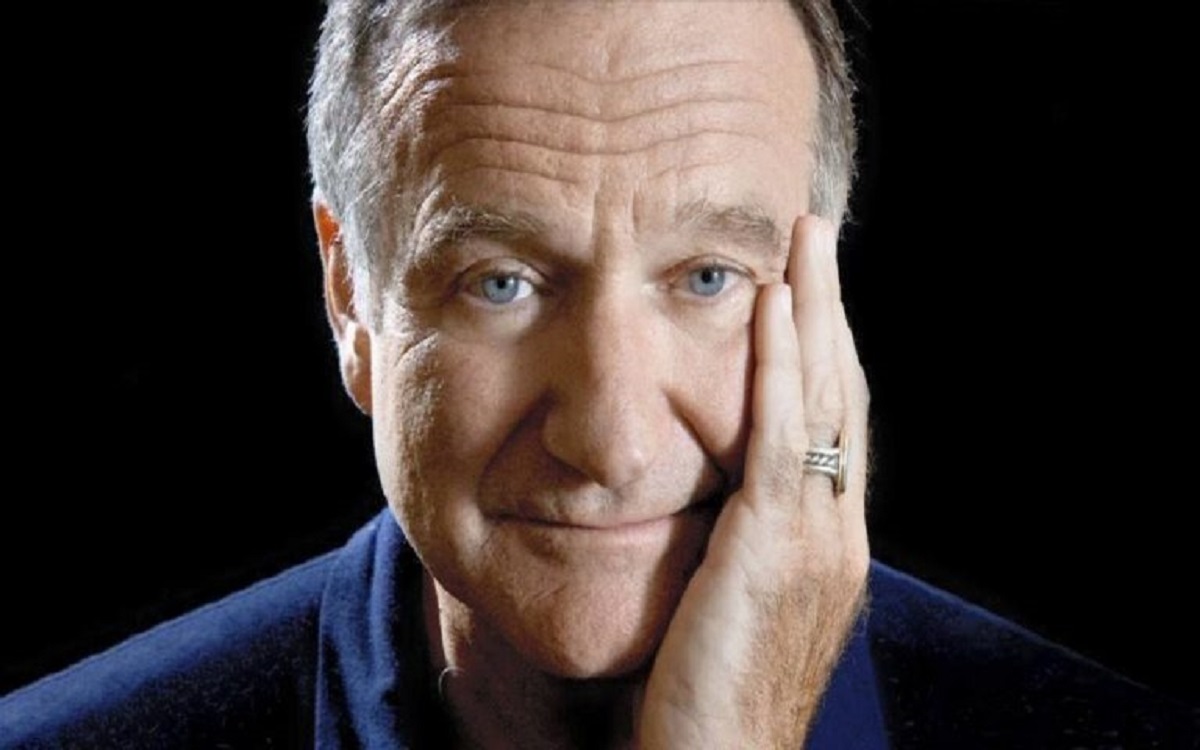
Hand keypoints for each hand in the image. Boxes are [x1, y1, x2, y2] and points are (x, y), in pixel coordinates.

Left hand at [637, 215, 870, 747]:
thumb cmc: (703, 702)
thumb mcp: (729, 609)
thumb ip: (729, 547)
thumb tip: (702, 498)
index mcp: (827, 547)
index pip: (835, 427)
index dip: (826, 353)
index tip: (808, 293)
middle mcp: (838, 533)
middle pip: (844, 396)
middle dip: (832, 312)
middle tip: (818, 238)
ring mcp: (818, 537)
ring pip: (826, 398)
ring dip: (815, 310)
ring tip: (806, 239)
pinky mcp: (776, 545)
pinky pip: (783, 433)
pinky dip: (782, 363)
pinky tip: (772, 303)